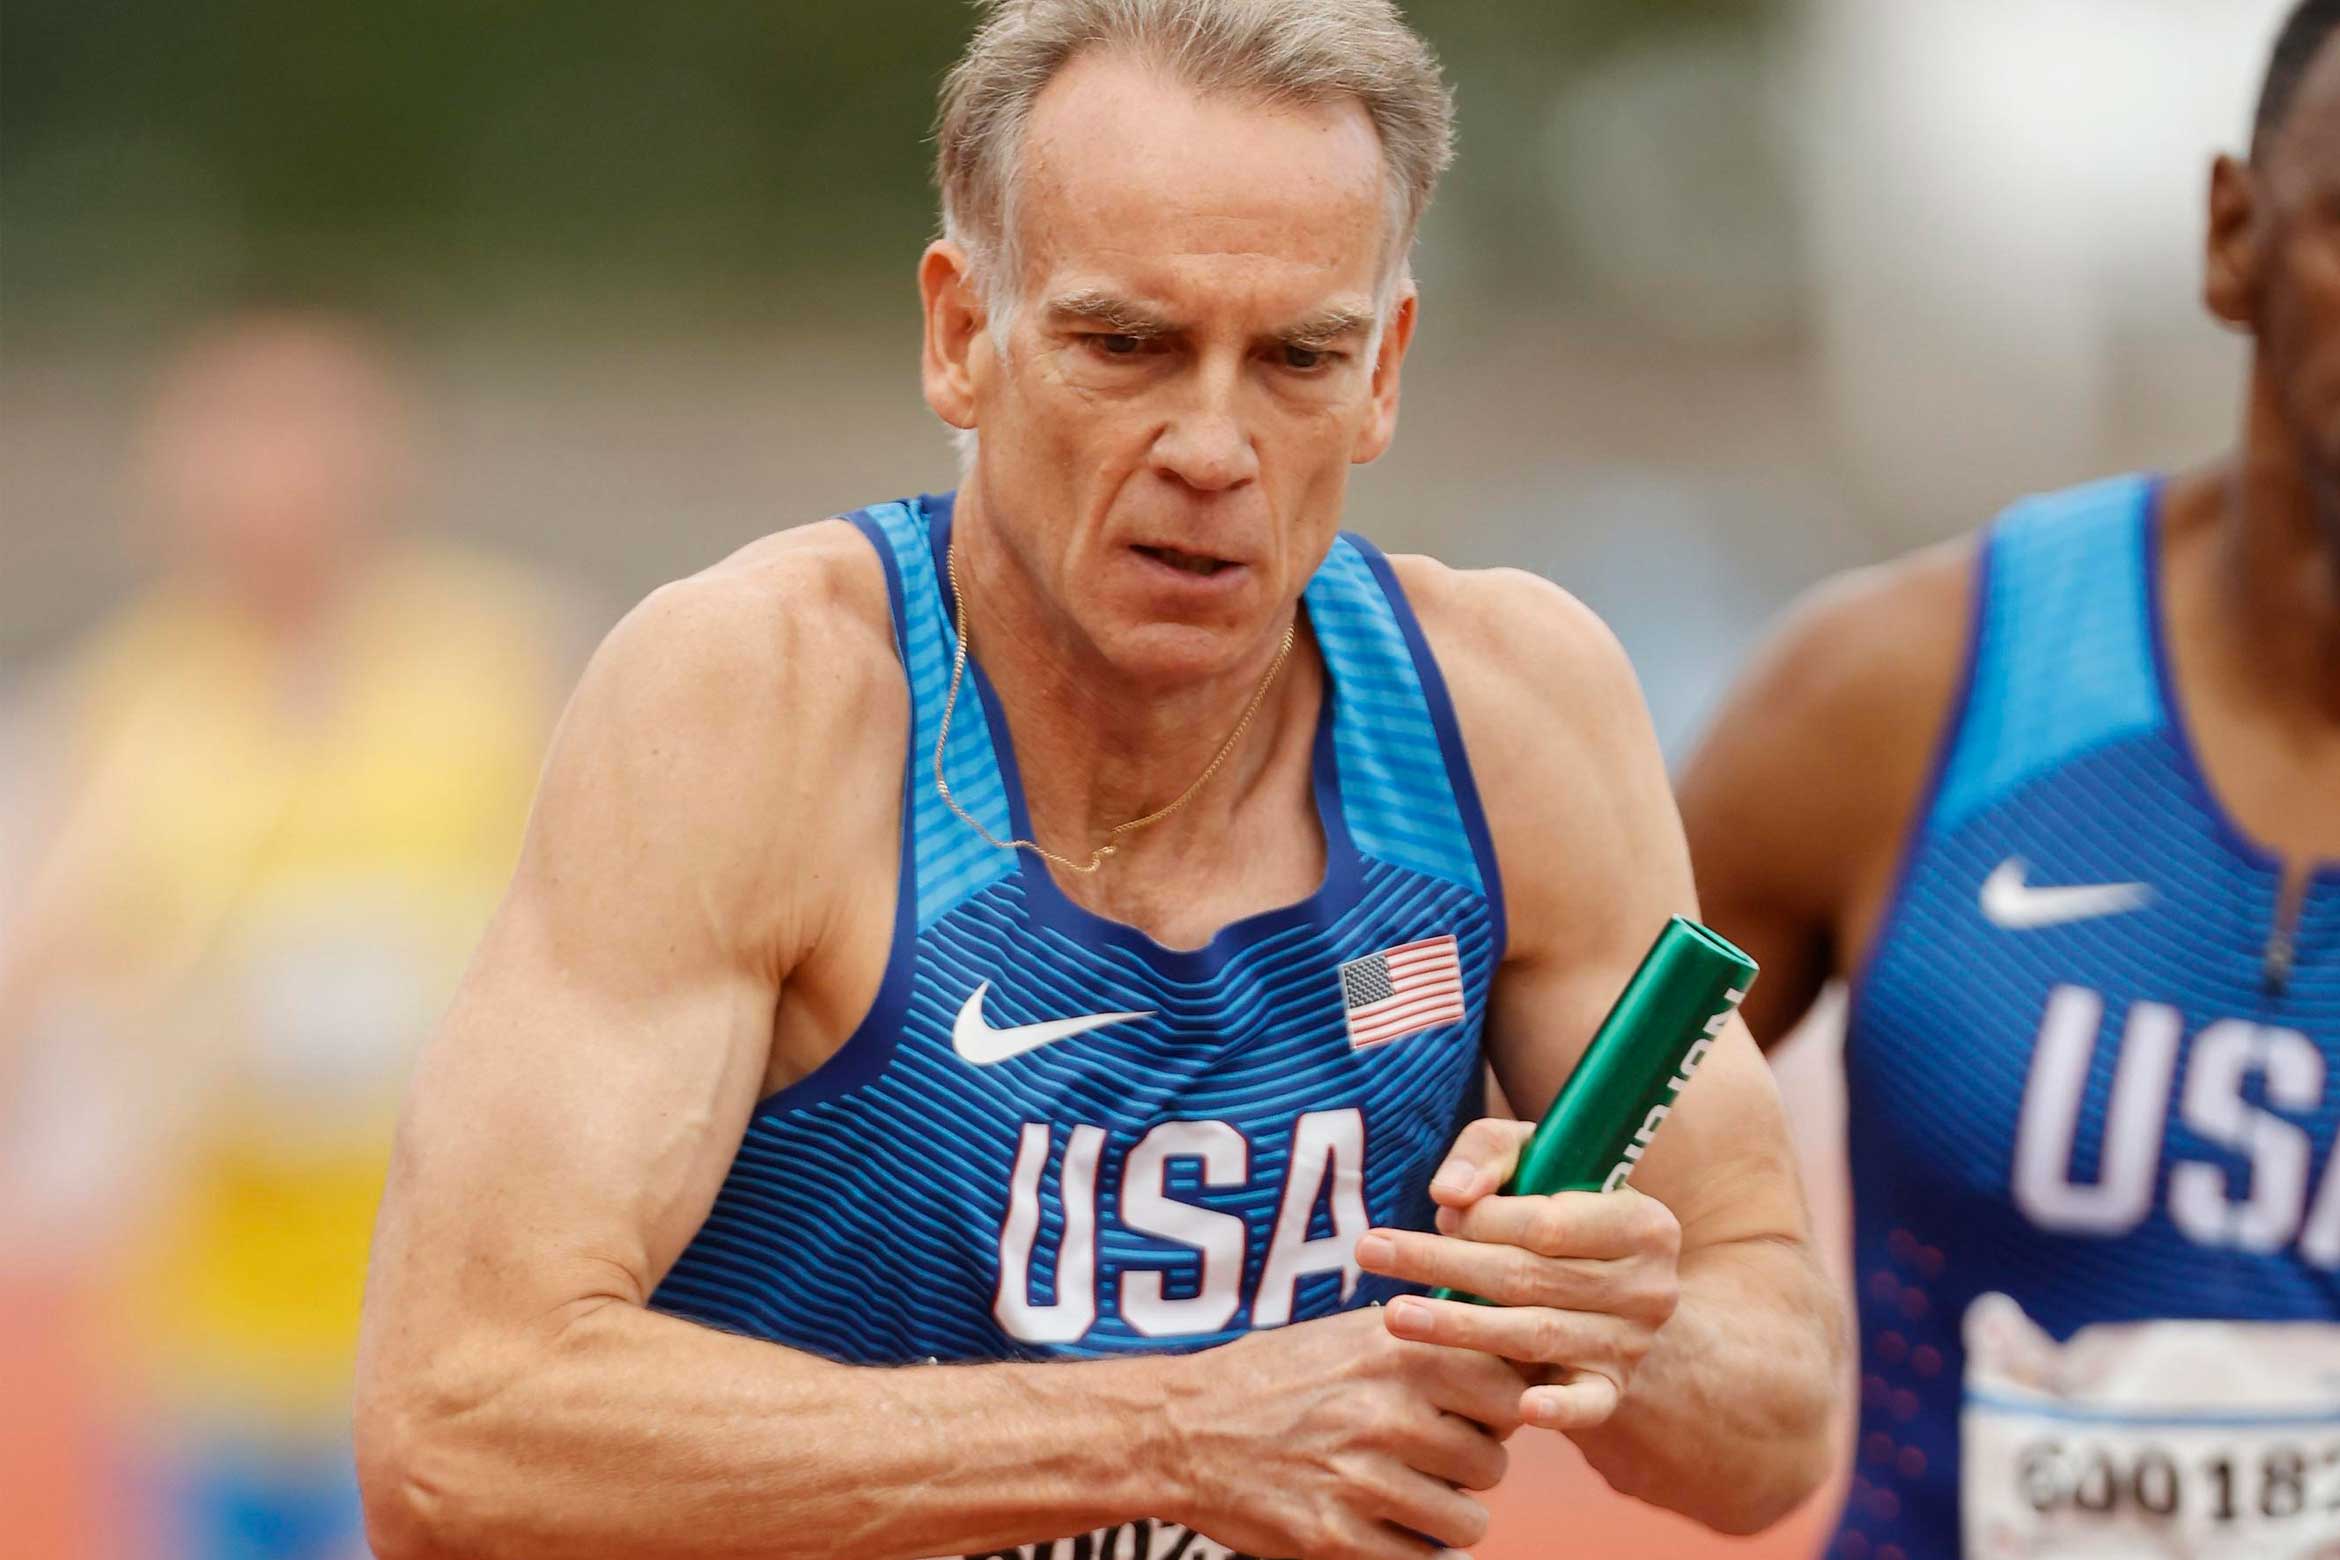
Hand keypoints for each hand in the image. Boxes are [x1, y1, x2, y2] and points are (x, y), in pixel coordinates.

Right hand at [1159, 1305, 1522, 1559]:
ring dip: (1448, 1517)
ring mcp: (1361, 1480)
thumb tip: (1513, 1365)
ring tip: (1413, 1496)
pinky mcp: (1336, 1538)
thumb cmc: (1275, 1378)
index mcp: (1395, 1353)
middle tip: (1435, 1460)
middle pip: (1493, 1463)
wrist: (1181, 1429)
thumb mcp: (1350, 1336)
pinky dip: (1416, 1554)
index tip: (1481, 1415)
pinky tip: (1388, 1528)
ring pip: (1469, 1522)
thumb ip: (1426, 1347)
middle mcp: (1385, 1413)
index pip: (1509, 1388)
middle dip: (1472, 1468)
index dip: (1504, 1409)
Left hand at [1353, 1118, 1681, 1433]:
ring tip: (1394, 1316)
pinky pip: (1588, 1404)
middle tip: (1371, 1252)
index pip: (1546, 1225)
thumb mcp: (1530, 1156)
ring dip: (1459, 1328)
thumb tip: (1449, 1196)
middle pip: (1528, 1278)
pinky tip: (1522, 1410)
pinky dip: (1559, 1409)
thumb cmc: (1555, 1201)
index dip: (1482, 1221)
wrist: (1605, 1273)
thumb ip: (1487, 1154)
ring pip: (1535, 1335)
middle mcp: (1648, 1286)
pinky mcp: (1612, 1387)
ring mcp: (1632, 1342)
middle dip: (1443, 1265)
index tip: (1439, 1212)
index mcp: (1642, 1222)